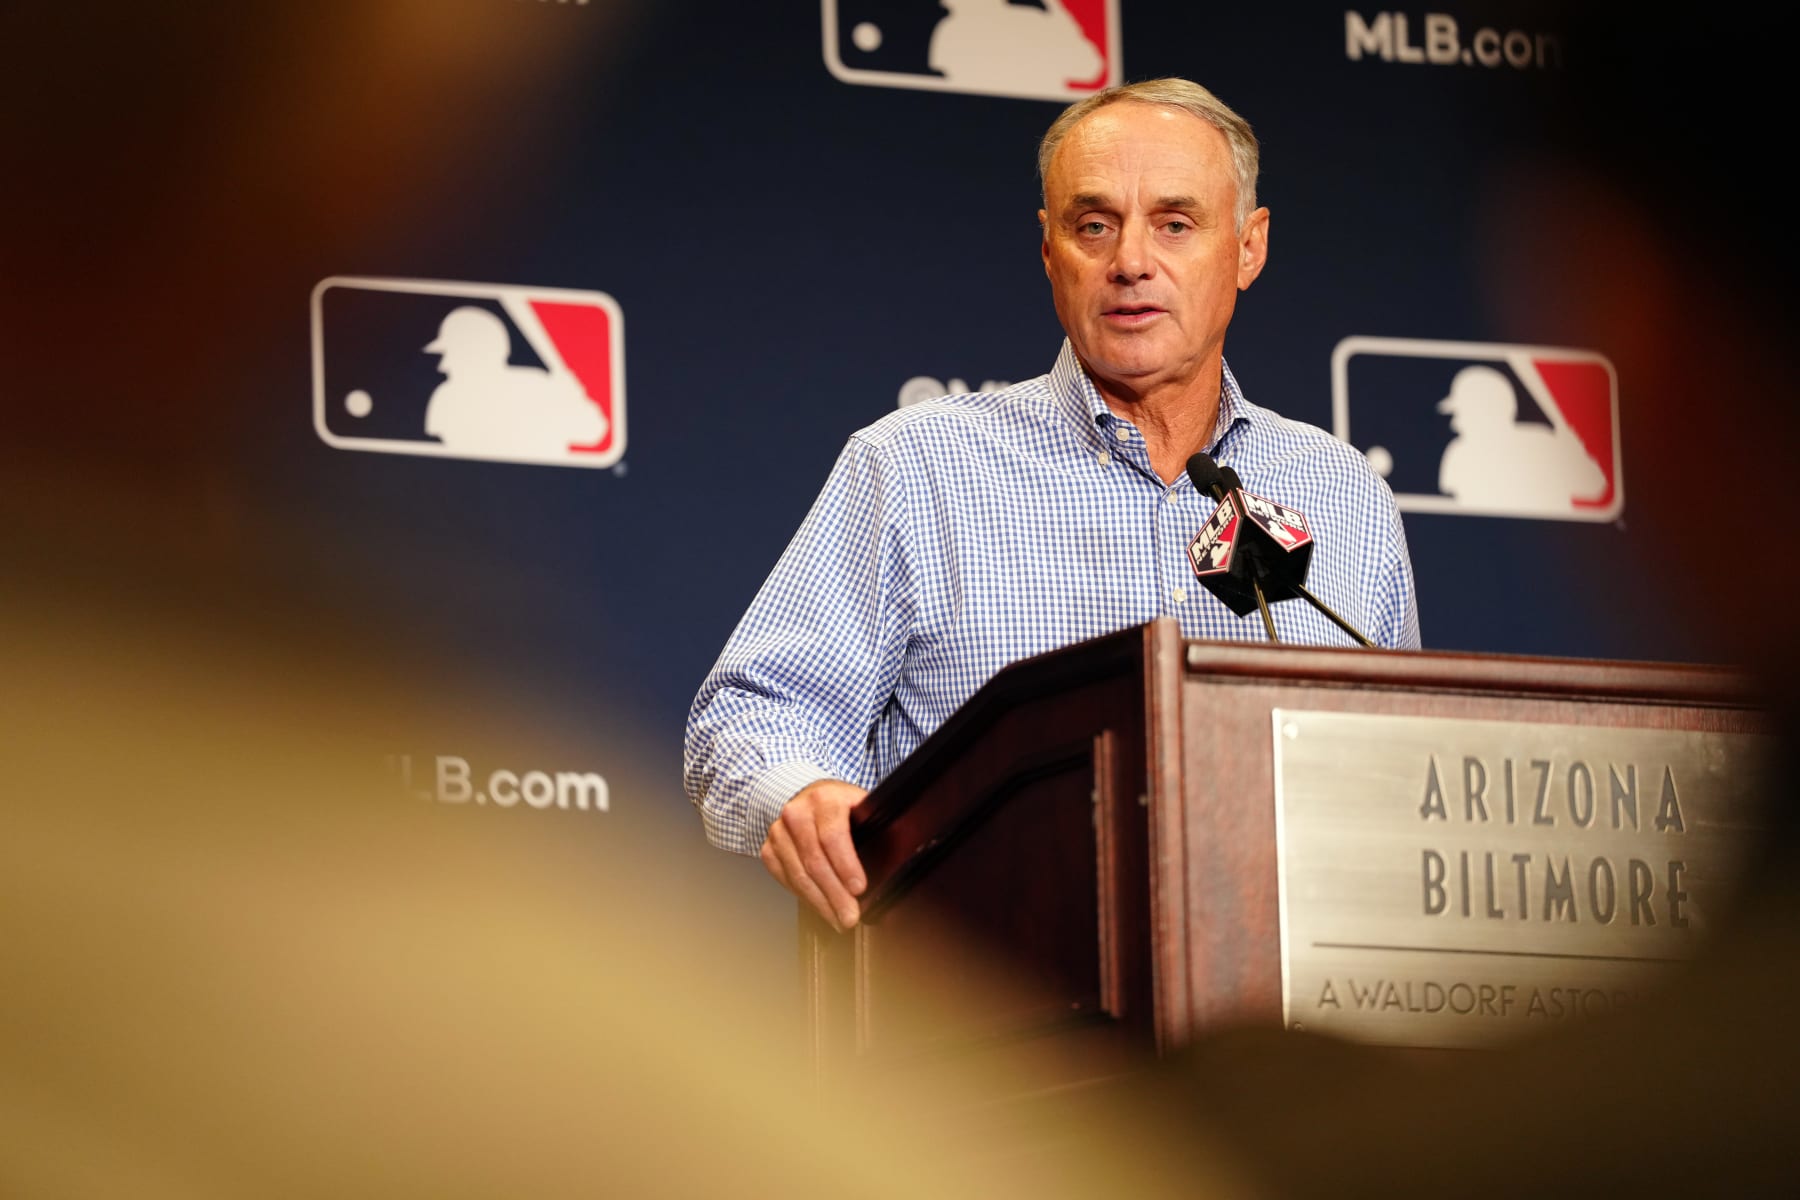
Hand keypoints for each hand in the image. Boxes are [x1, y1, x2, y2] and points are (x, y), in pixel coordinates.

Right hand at [760, 779, 868, 931]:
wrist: (809, 797)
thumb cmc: (839, 806)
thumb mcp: (860, 806)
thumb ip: (875, 827)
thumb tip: (896, 860)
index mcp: (824, 799)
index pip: (832, 836)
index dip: (846, 865)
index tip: (859, 888)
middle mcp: (797, 813)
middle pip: (815, 861)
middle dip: (835, 894)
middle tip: (850, 915)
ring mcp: (779, 832)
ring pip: (799, 875)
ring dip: (821, 902)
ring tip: (838, 918)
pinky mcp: (769, 850)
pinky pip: (787, 880)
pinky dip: (806, 898)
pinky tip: (821, 907)